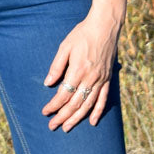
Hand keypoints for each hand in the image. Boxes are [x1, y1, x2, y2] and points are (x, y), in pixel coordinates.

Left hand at [41, 0, 127, 131]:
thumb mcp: (65, 46)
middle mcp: (90, 78)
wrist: (105, 26)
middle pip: (74, 103)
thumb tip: (48, 84)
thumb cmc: (82, 34)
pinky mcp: (108, 78)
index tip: (45, 112)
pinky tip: (92, 122)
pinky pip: (103, 99)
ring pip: (88, 104)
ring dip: (76, 118)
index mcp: (78, 70)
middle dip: (62, 116)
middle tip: (52, 126)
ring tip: (67, 127)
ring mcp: (101, 79)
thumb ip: (56, 66)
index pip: (63, 94)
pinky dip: (98, 112)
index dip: (53, 105)